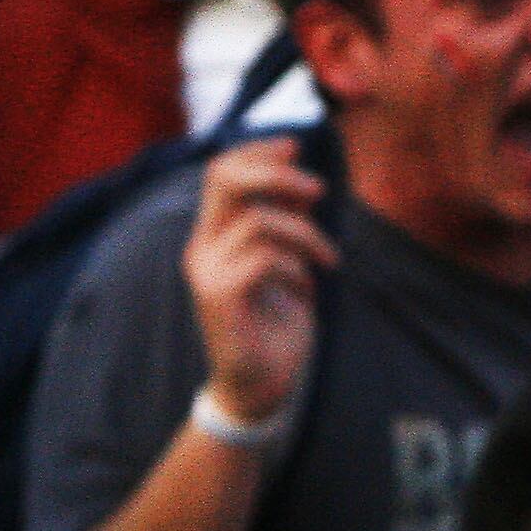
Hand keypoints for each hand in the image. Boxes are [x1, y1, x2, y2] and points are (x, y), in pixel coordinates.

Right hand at [183, 139, 333, 433]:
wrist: (260, 385)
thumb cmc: (276, 324)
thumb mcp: (288, 265)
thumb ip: (286, 226)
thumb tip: (303, 182)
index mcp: (214, 234)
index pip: (220, 171)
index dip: (256, 152)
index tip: (294, 146)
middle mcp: (202, 246)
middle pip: (225, 180)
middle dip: (277, 176)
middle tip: (319, 190)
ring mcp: (206, 270)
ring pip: (258, 222)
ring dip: (307, 236)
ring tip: (328, 261)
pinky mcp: (219, 296)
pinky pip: (265, 259)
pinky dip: (296, 268)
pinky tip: (306, 289)